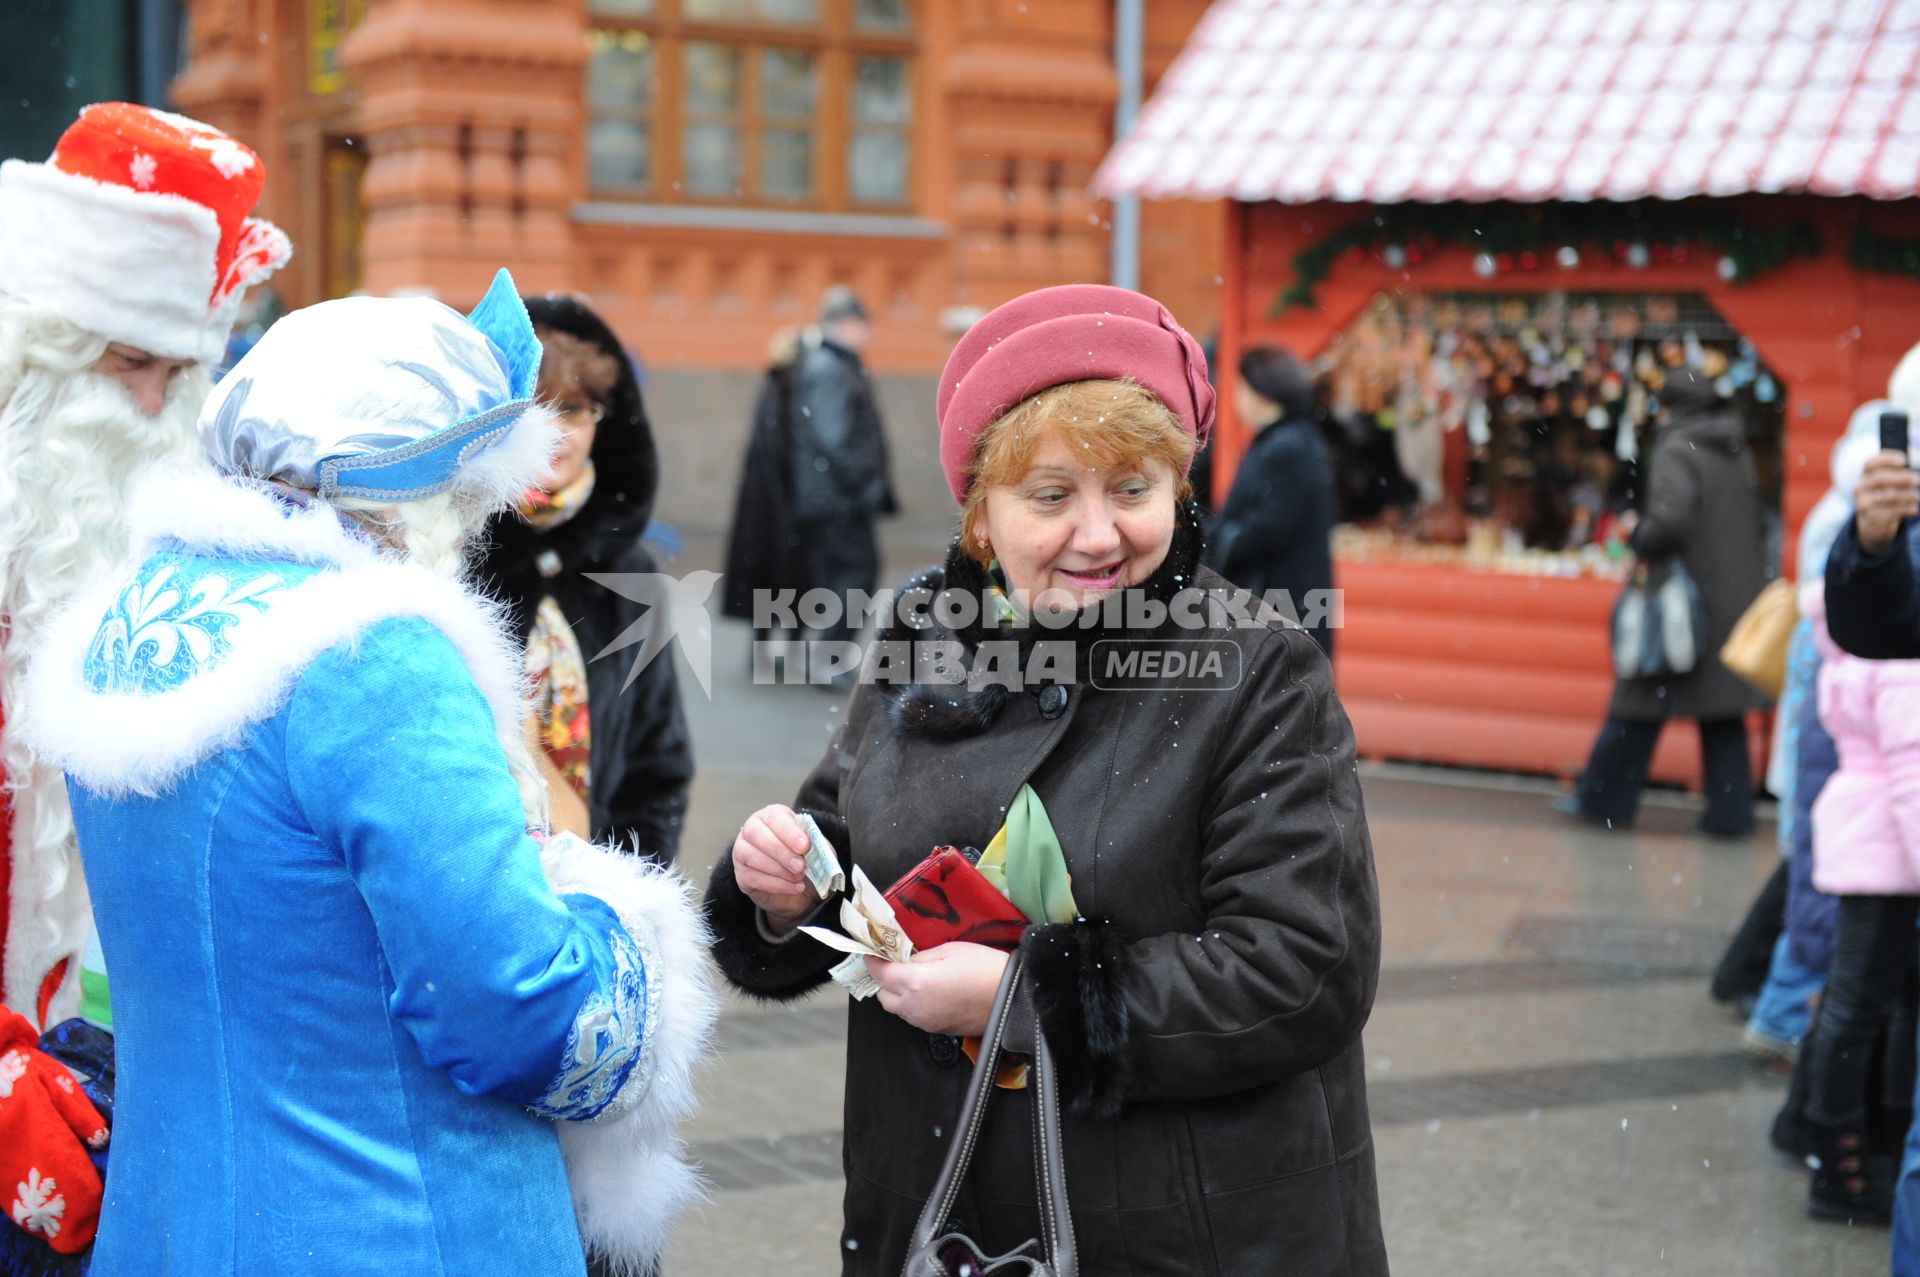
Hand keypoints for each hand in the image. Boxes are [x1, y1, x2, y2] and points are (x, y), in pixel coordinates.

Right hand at [732, 804, 817, 933]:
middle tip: (800, 866)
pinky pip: (752, 877)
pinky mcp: (741, 874)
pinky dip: (775, 884)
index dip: (789, 832)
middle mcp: (752, 830)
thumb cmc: (805, 857)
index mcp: (772, 816)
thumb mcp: (816, 847)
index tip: (804, 846)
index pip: (775, 818)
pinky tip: (793, 887)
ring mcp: (742, 852)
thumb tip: (813, 845)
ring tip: (798, 878)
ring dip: (778, 869)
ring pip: (750, 856)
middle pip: (757, 835)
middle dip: (781, 852)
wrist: (801, 885)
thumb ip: (814, 843)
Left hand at [868, 943, 1010, 1036]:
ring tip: (912, 977)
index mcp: (914, 983)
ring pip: (897, 1009)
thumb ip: (921, 957)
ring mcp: (924, 1022)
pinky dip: (912, 1004)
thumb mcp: (950, 950)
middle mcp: (914, 1006)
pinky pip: (914, 1016)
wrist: (1011, 999)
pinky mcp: (936, 1030)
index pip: (880, 974)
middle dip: (884, 980)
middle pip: (883, 996)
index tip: (871, 952)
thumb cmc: (983, 968)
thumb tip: (906, 962)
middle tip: (894, 964)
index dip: (872, 961)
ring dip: (897, 994)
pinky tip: (928, 992)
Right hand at [1855, 452, 1919, 555]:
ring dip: (1907, 495)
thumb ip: (1895, 473)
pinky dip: (1906, 509)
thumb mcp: (1885, 484)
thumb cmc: (1884, 496)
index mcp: (1863, 476)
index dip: (1887, 459)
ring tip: (1916, 496)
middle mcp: (1859, 488)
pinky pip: (1892, 511)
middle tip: (1917, 480)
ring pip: (1888, 496)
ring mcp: (1863, 503)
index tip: (1904, 460)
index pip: (1870, 463)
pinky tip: (1914, 509)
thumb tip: (1911, 469)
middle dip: (1901, 477)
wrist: (1871, 523)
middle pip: (1880, 478)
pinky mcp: (1870, 517)